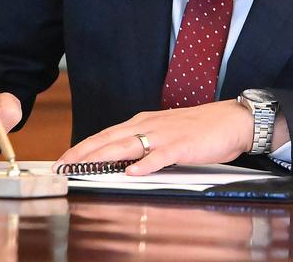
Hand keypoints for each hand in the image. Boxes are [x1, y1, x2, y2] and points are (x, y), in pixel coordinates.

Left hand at [55, 100, 252, 175]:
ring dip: (103, 157)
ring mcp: (165, 135)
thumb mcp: (163, 132)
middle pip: (109, 139)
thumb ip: (142, 142)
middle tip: (62, 165)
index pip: (105, 135)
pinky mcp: (183, 146)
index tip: (62, 159)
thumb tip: (119, 159)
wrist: (230, 120)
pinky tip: (132, 172)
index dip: (82, 147)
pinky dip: (146, 164)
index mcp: (142, 122)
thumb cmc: (198, 129)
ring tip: (84, 168)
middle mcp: (149, 126)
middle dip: (82, 152)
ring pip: (128, 145)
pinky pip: (161, 156)